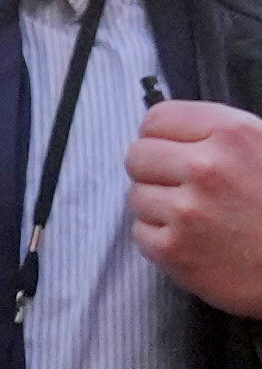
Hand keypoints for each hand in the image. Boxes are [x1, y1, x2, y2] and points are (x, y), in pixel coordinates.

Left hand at [127, 101, 261, 316]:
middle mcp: (206, 167)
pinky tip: (194, 240)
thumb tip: (170, 132)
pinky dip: (160, 238)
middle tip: (182, 186)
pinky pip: (140, 232)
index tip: (171, 149)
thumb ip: (220, 135)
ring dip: (158, 206)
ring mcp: (187, 210)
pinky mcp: (174, 250)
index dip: (161, 136)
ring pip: (137, 195)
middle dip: (154, 170)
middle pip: (138, 156)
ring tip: (197, 216)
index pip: (157, 119)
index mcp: (232, 134)